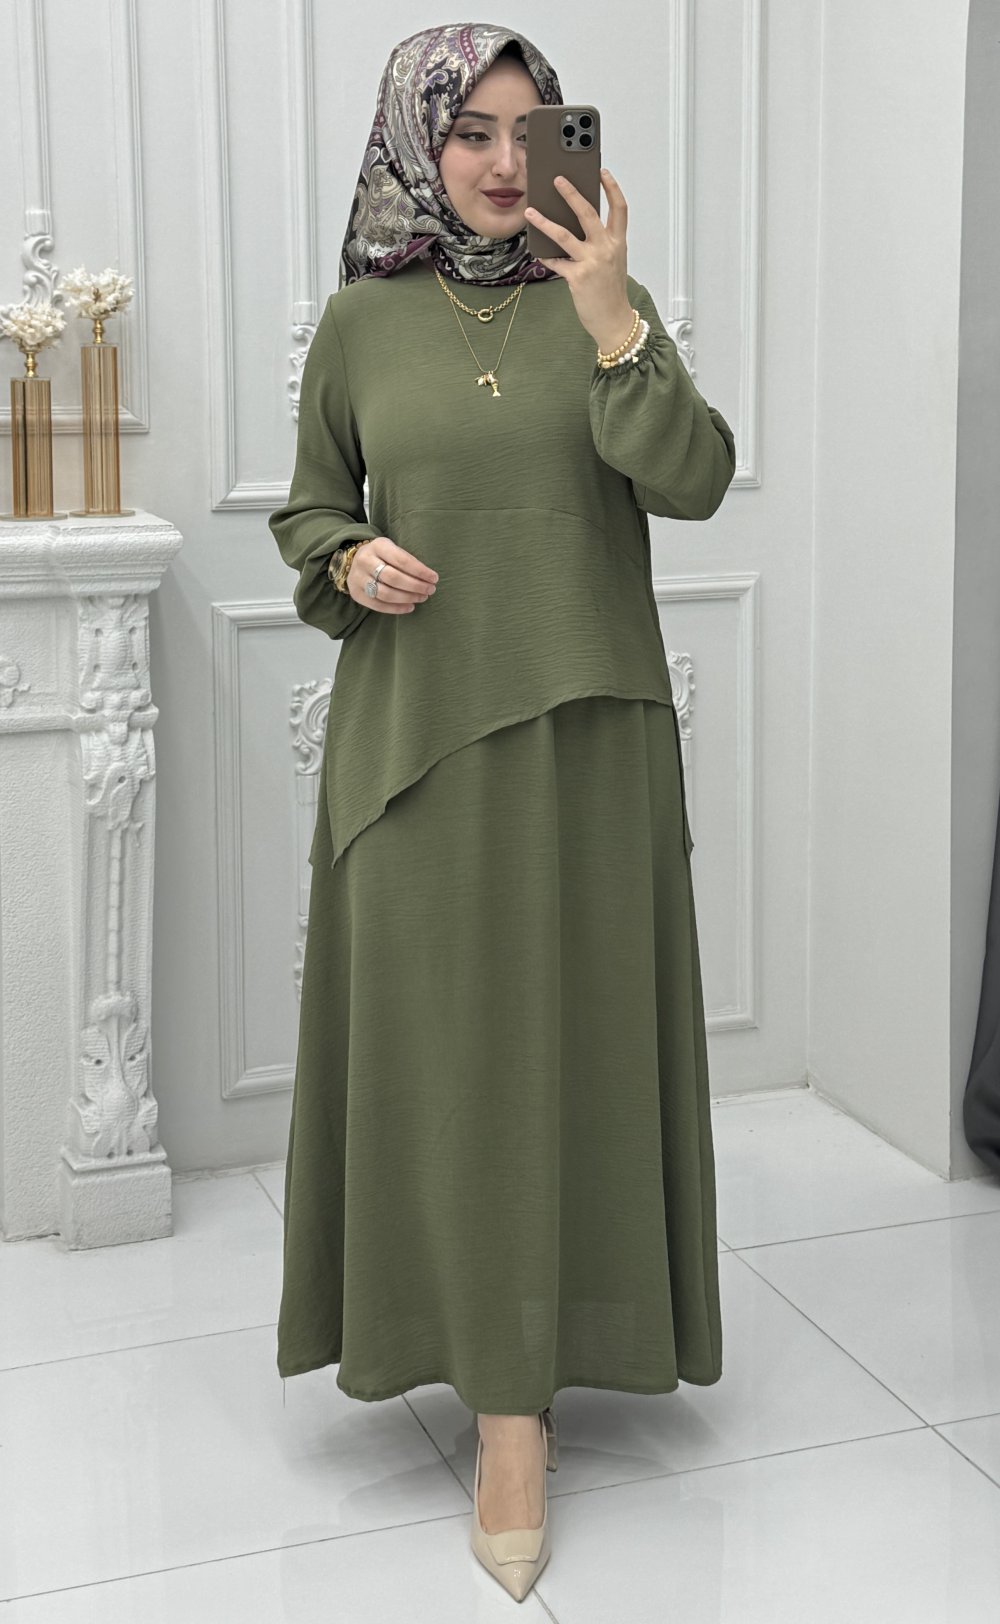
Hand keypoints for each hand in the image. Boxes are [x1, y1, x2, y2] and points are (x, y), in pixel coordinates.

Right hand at [347, 537, 437, 612]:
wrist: (354, 562)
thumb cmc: (382, 556)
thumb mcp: (392, 549)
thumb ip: (407, 560)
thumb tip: (429, 578)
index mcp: (378, 546)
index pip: (402, 560)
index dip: (420, 571)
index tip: (434, 578)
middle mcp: (365, 561)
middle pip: (393, 578)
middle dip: (415, 586)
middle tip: (430, 590)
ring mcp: (358, 578)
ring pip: (386, 593)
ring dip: (407, 598)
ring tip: (421, 598)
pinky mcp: (356, 594)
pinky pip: (378, 605)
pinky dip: (396, 608)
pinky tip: (410, 607)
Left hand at [524, 168, 633, 352]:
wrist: (613, 321)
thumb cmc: (611, 292)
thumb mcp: (612, 262)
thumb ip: (599, 243)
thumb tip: (573, 225)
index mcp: (618, 242)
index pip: (619, 208)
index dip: (612, 188)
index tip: (602, 172)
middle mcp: (606, 249)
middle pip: (588, 213)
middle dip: (571, 193)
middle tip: (557, 179)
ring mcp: (592, 262)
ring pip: (564, 235)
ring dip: (544, 222)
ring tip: (531, 211)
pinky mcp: (578, 277)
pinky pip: (556, 261)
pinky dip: (545, 255)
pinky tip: (536, 250)